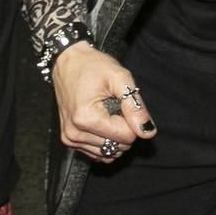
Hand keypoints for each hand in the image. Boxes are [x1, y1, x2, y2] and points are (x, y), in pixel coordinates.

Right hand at [52, 43, 155, 160]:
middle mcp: (75, 133)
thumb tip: (147, 132)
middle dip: (123, 128)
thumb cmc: (92, 66)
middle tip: (114, 106)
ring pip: (109, 153)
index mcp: (86, 118)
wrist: (68, 61)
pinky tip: (101, 123)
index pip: (126, 137)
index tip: (122, 103)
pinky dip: (105, 141)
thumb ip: (135, 106)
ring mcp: (70, 139)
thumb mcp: (119, 78)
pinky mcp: (69, 141)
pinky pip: (98, 153)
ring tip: (106, 112)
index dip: (131, 120)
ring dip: (114, 136)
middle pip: (118, 147)